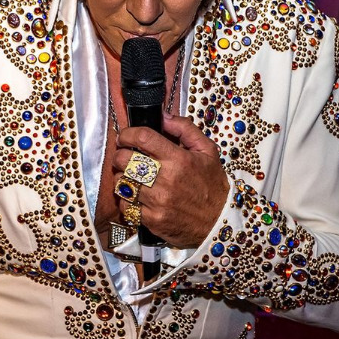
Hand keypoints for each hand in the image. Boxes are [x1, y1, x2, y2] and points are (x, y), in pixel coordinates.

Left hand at [113, 114, 228, 247]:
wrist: (219, 222)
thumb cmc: (212, 186)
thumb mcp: (207, 151)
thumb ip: (185, 129)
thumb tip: (163, 116)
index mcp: (179, 160)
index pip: (143, 138)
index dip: (128, 134)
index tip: (126, 136)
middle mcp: (166, 179)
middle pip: (125, 160)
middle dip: (120, 154)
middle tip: (124, 155)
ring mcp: (157, 201)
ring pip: (121, 183)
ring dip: (121, 177)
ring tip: (131, 176)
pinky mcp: (152, 220)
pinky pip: (126, 205)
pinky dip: (127, 199)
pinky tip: (137, 196)